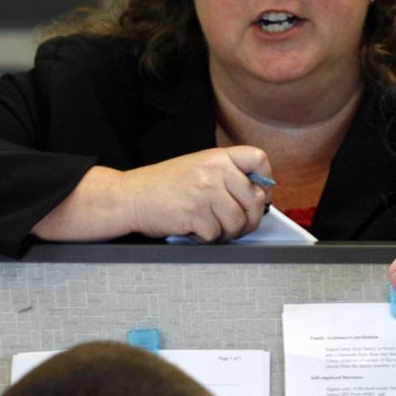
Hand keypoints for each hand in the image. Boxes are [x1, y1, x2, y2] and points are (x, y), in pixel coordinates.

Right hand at [120, 146, 271, 241]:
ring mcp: (205, 192)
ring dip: (227, 232)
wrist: (131, 197)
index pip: (259, 159)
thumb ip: (227, 175)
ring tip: (211, 227)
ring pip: (238, 221)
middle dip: (250, 218)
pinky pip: (216, 234)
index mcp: (217, 157)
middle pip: (255, 199)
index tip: (260, 194)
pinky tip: (195, 229)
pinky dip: (207, 238)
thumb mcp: (198, 167)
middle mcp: (214, 171)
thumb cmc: (163, 186)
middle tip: (237, 224)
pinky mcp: (195, 213)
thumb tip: (258, 194)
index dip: (265, 180)